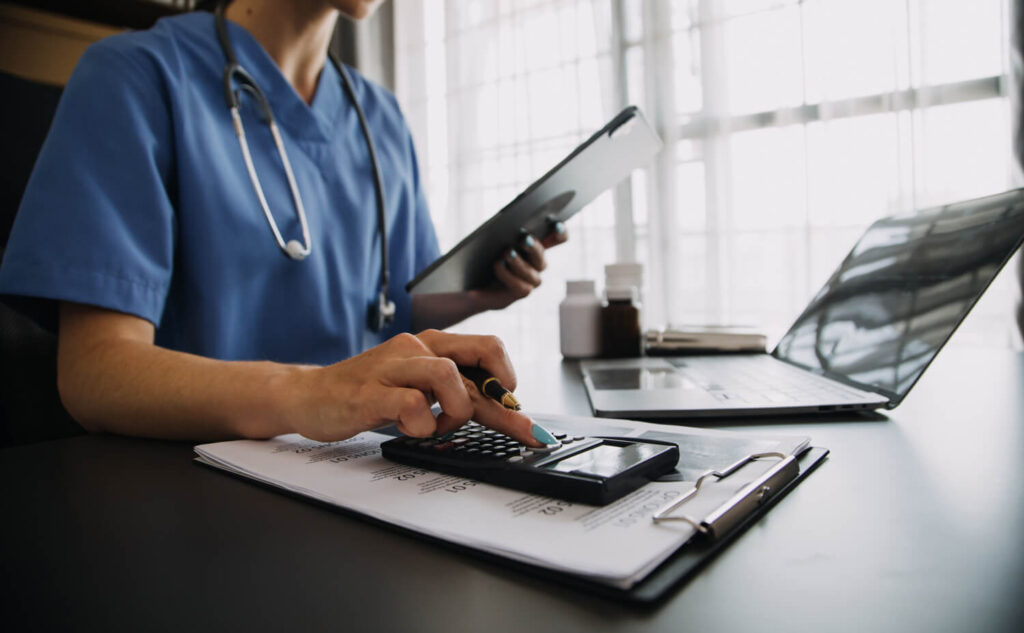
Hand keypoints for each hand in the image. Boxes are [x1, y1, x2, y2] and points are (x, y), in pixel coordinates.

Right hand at [289, 329, 542, 445]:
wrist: (309, 395)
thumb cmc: (369, 393)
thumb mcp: (420, 391)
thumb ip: (458, 397)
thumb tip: (507, 412)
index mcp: (432, 345)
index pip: (487, 350)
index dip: (511, 383)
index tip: (522, 415)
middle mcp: (416, 348)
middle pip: (481, 353)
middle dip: (505, 399)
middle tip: (516, 426)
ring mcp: (392, 368)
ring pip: (448, 375)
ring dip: (457, 410)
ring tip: (441, 426)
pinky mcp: (369, 393)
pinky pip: (410, 404)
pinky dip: (422, 424)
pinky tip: (414, 430)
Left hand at [474, 221, 569, 310]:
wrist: (475, 282)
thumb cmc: (488, 255)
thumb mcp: (496, 240)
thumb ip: (506, 233)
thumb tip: (511, 226)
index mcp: (536, 245)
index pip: (558, 238)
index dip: (561, 232)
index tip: (556, 225)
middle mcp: (538, 263)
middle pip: (541, 255)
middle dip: (534, 247)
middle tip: (524, 239)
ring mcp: (533, 279)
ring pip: (531, 272)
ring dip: (518, 262)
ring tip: (506, 254)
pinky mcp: (522, 292)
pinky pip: (521, 286)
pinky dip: (507, 275)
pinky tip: (497, 265)